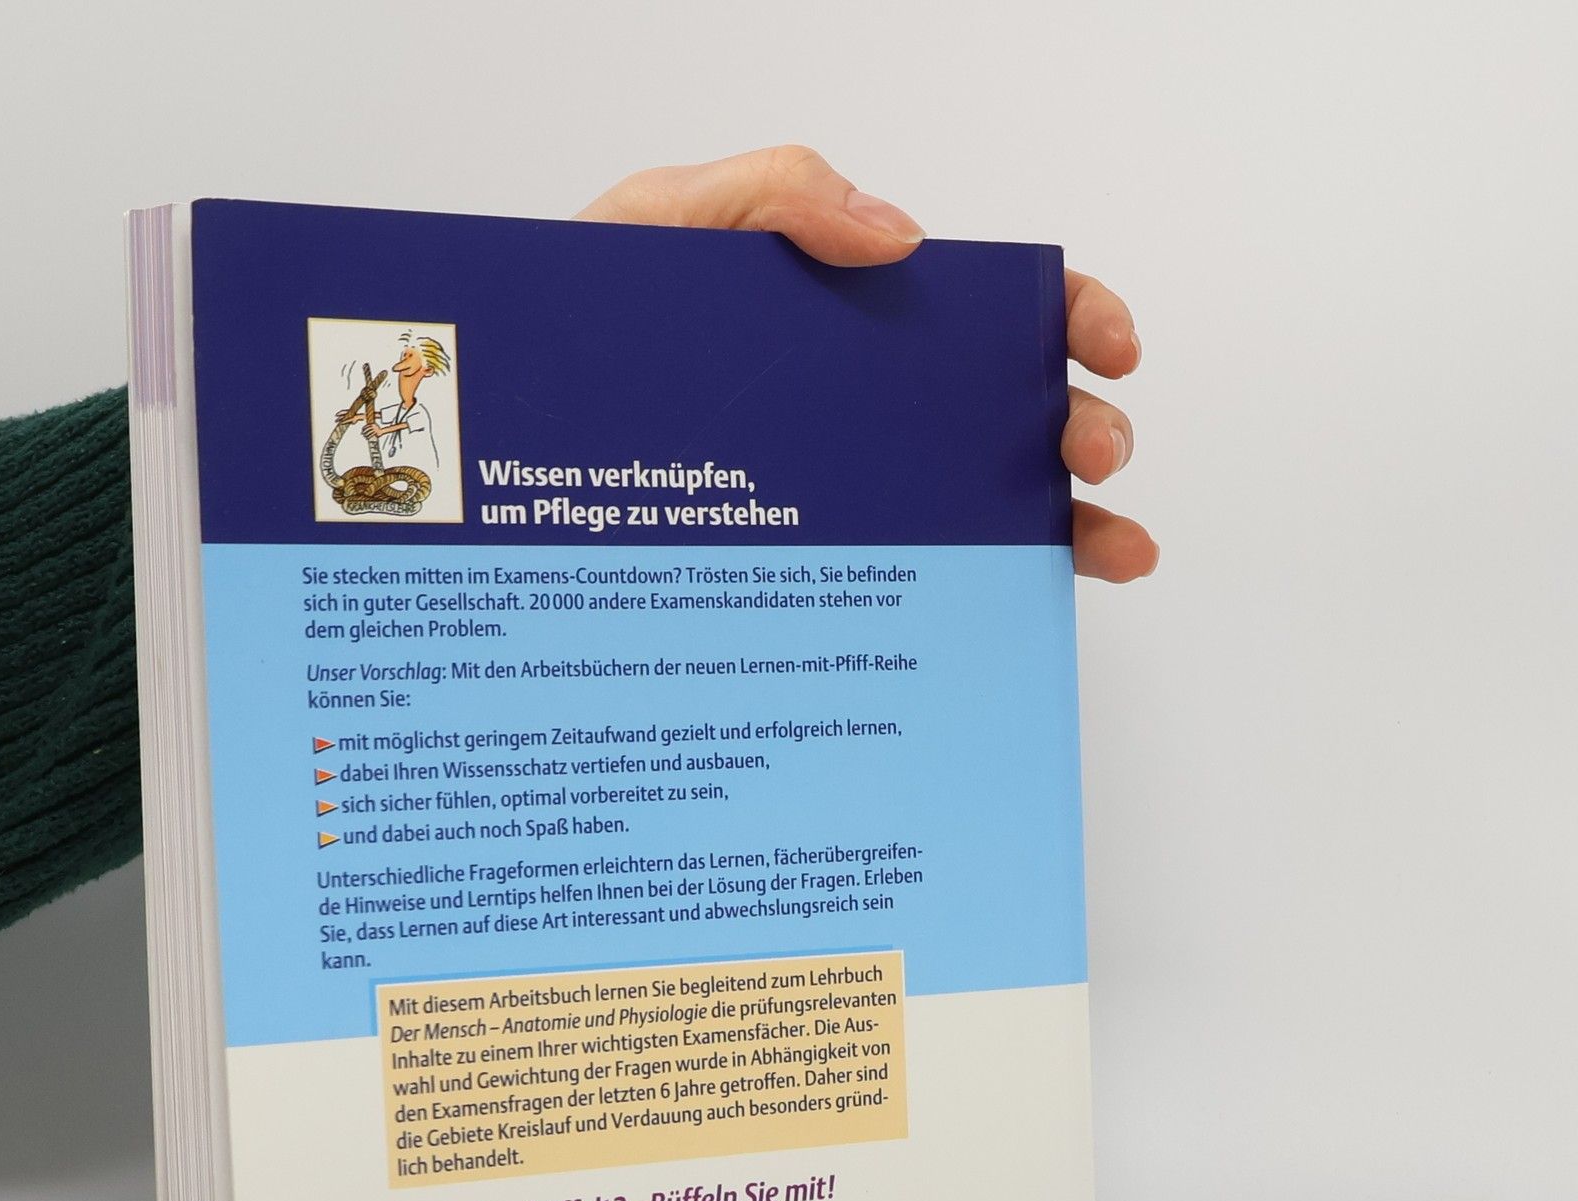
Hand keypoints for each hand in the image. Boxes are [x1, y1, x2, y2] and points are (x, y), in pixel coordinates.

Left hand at [578, 146, 1155, 581]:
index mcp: (842, 316)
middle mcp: (859, 412)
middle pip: (1002, 417)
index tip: (1103, 346)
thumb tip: (902, 237)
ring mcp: (839, 495)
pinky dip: (976, 599)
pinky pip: (899, 589)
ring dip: (1063, 526)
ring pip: (975, 511)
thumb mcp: (657, 223)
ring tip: (1107, 549)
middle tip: (1092, 454)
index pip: (984, 308)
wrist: (489, 428)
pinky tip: (1029, 610)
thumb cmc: (572, 320)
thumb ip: (771, 195)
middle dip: (1077, 431)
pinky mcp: (802, 570)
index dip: (1064, 316)